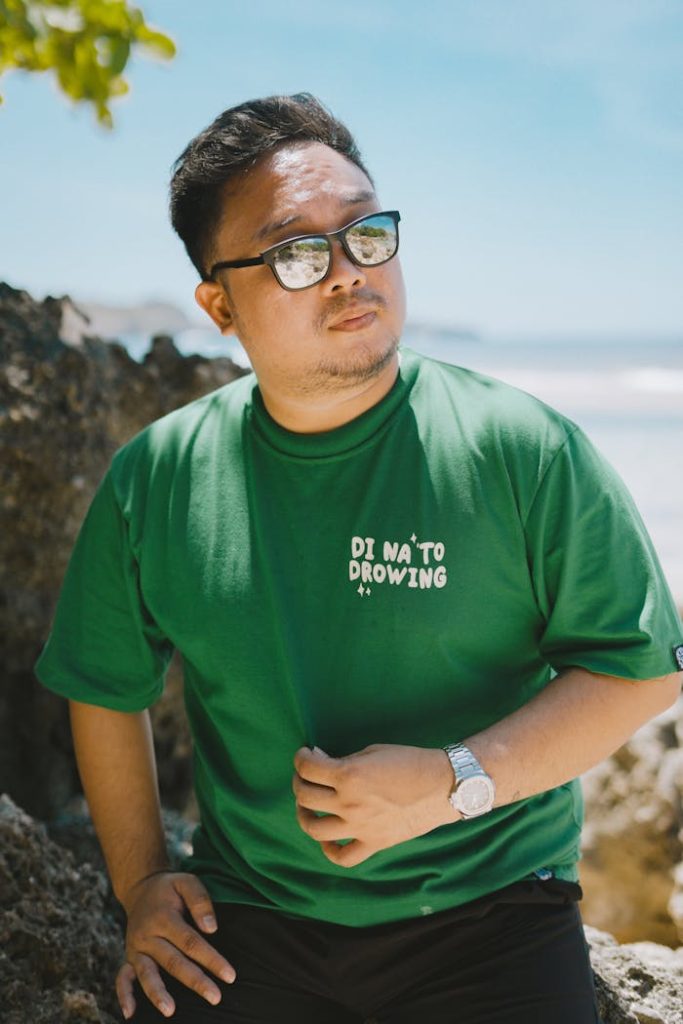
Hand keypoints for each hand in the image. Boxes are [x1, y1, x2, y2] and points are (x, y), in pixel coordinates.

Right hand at [115, 871, 236, 1018]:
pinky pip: (122, 978)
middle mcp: (147, 935)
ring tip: (170, 1011)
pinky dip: (124, 995)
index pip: (191, 942)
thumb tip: (211, 928)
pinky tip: (131, 1014)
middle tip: (215, 997)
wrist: (140, 889)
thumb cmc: (170, 888)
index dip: (211, 959)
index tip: (230, 975)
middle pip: (173, 962)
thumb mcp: (187, 881)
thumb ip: (200, 900)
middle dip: (195, 981)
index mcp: (164, 917)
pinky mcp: (128, 958)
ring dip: (158, 994)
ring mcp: (136, 948)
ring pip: (147, 973)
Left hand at [292, 743, 458, 867]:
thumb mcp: (372, 751)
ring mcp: (360, 827)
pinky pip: (342, 857)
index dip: (301, 758)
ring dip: (304, 814)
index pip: (308, 768)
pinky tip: (328, 837)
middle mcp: (349, 803)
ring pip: (314, 828)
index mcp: (348, 775)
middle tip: (306, 776)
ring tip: (308, 806)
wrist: (441, 786)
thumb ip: (344, 760)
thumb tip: (322, 762)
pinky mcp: (373, 843)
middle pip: (305, 796)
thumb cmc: (409, 761)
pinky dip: (328, 849)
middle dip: (299, 782)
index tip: (306, 754)